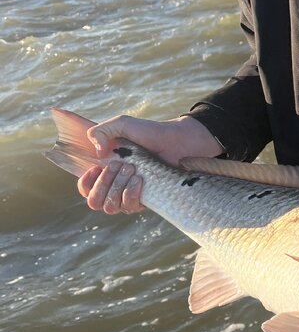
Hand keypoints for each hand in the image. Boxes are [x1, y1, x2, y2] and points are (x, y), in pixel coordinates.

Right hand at [77, 115, 222, 214]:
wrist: (179, 141)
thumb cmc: (151, 133)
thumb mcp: (123, 124)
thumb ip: (102, 130)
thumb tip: (96, 152)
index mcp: (106, 170)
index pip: (86, 188)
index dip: (86, 183)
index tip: (95, 168)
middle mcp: (116, 185)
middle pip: (94, 202)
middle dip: (102, 184)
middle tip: (118, 165)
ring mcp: (130, 195)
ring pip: (110, 207)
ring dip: (117, 187)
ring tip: (132, 169)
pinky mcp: (145, 201)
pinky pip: (129, 207)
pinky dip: (131, 193)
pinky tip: (140, 179)